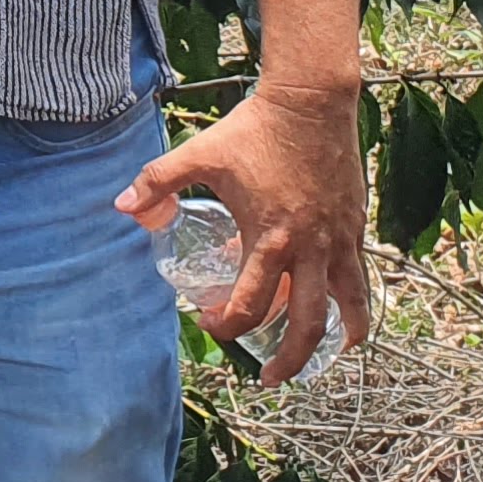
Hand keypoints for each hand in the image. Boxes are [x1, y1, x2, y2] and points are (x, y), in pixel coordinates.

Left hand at [122, 82, 369, 383]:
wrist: (311, 102)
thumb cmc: (253, 130)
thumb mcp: (199, 154)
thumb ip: (157, 182)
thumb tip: (121, 206)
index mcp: (268, 238)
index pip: (248, 305)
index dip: (226, 325)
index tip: (209, 325)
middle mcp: (308, 248)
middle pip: (304, 324)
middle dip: (287, 360)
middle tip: (269, 379)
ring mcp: (337, 239)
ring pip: (345, 306)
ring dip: (335, 341)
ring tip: (327, 360)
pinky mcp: (356, 226)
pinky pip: (360, 277)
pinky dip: (357, 305)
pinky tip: (352, 319)